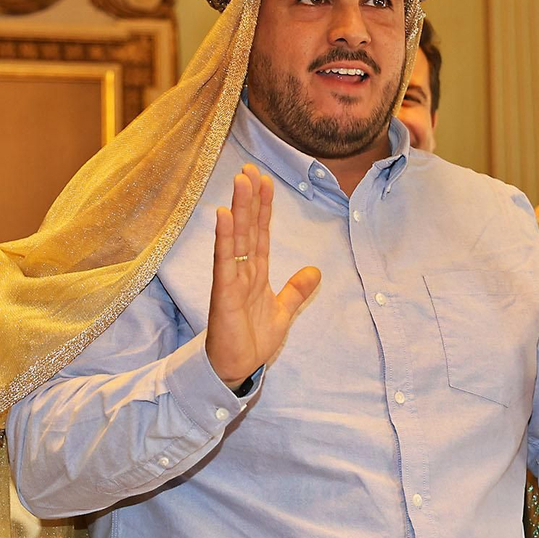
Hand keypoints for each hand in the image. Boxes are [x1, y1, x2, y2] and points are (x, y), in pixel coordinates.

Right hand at [205, 165, 321, 387]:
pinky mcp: (223, 294)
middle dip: (250, 198)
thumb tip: (315, 270)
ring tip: (241, 181)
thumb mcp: (283, 312)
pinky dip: (224, 238)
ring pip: (236, 237)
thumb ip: (296, 290)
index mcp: (256, 273)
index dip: (263, 207)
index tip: (264, 181)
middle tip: (250, 168)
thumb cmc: (252, 340)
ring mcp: (231, 280)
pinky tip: (223, 216)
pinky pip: (224, 261)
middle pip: (248, 228)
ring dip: (238, 209)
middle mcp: (242, 270)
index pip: (260, 233)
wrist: (236, 369)